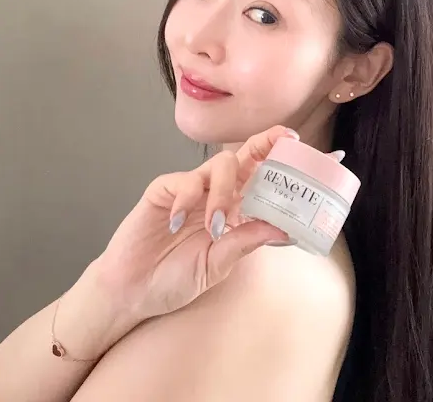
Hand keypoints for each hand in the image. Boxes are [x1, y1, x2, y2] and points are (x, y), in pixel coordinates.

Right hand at [94, 126, 295, 323]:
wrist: (133, 290)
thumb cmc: (175, 277)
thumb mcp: (217, 265)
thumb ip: (244, 242)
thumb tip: (282, 229)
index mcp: (235, 210)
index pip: (261, 180)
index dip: (279, 162)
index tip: (299, 146)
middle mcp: (217, 194)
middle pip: (245, 158)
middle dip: (264, 144)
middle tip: (281, 141)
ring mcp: (192, 189)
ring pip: (220, 166)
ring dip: (223, 191)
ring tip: (214, 225)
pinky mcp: (165, 189)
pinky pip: (184, 181)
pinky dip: (188, 198)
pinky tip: (179, 222)